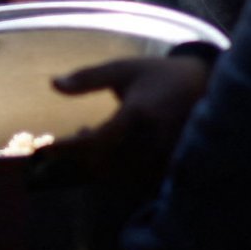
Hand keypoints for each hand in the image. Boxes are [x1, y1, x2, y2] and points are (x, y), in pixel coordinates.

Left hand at [48, 56, 212, 196]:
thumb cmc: (158, 74)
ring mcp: (164, 156)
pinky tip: (109, 151)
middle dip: (80, 158)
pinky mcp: (171, 165)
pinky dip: (116, 171)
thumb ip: (88, 77)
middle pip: (106, 165)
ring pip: (120, 176)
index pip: (97, 141)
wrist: (205, 85)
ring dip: (96, 165)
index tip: (44, 147)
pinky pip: (136, 180)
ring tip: (87, 136)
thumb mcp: (123, 69)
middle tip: (66, 141)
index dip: (69, 148)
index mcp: (139, 114)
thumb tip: (52, 84)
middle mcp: (152, 140)